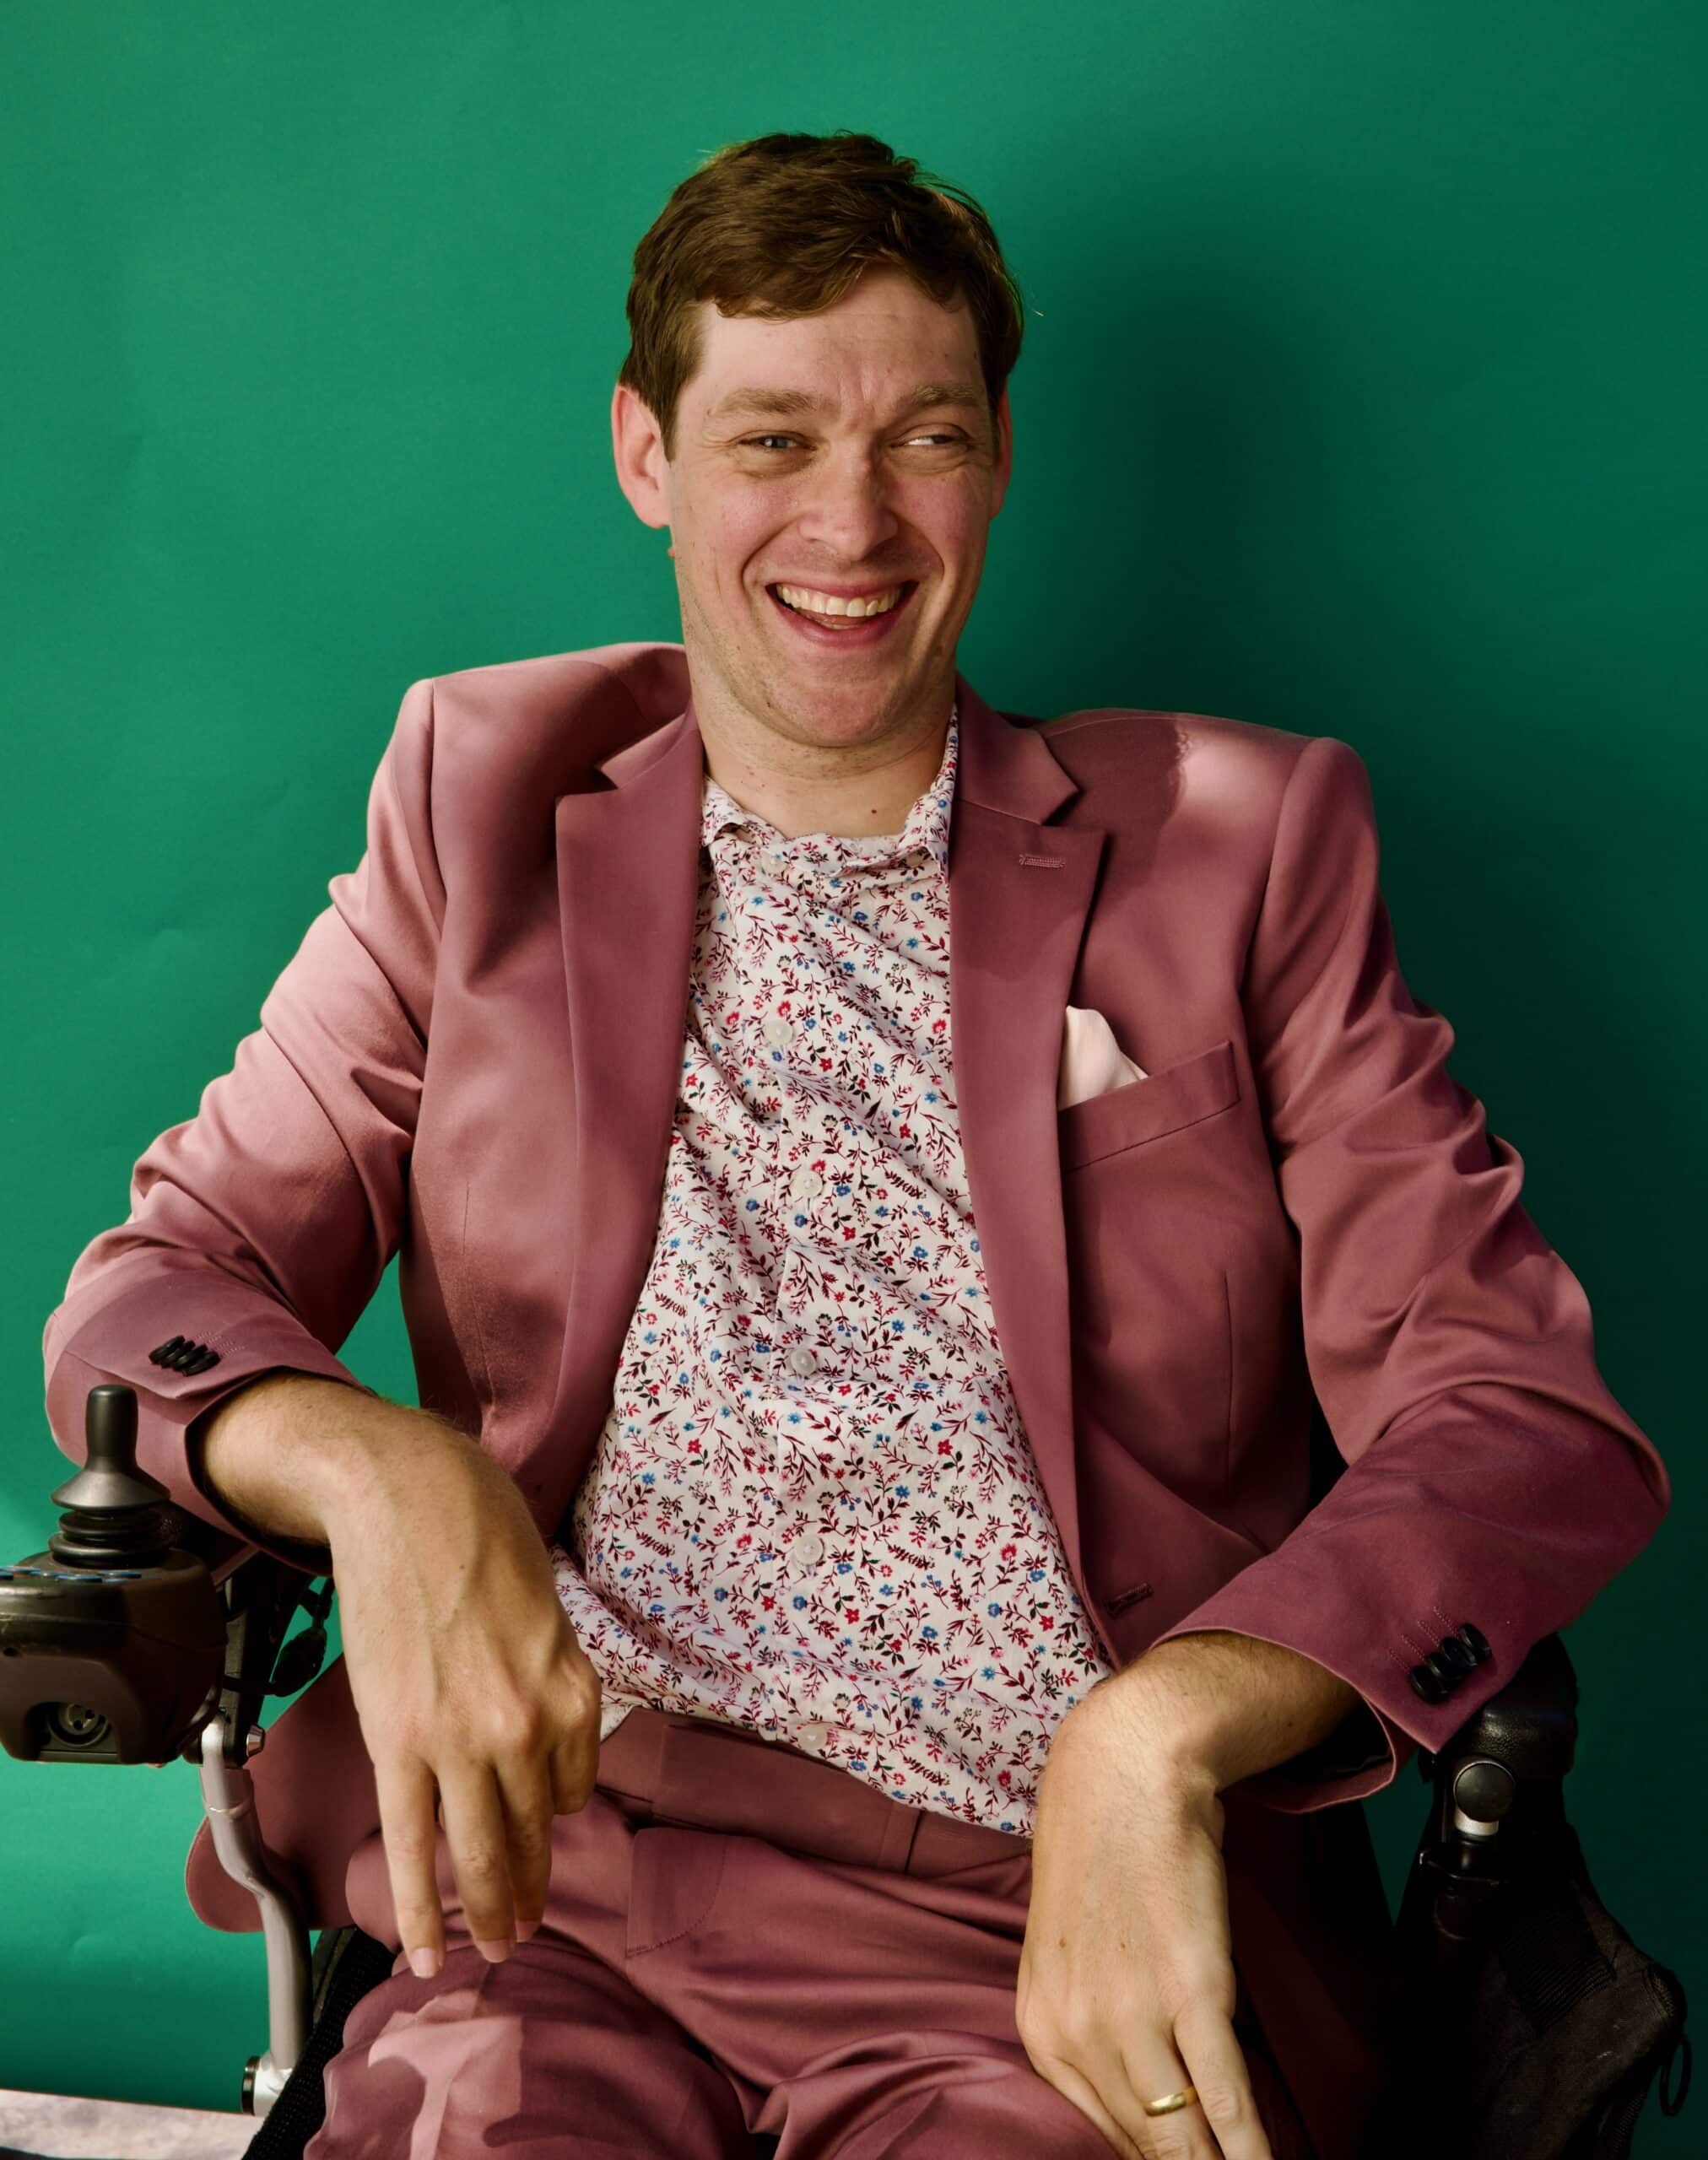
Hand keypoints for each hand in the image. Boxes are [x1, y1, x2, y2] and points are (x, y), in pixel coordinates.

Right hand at [326, 1405, 602, 1975]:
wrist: (408, 1496)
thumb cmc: (481, 1532)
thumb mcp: (546, 1605)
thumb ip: (545, 1673)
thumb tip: (534, 1726)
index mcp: (574, 1688)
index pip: (572, 1783)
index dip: (552, 1807)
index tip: (537, 1825)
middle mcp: (529, 1726)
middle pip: (531, 1832)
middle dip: (530, 1890)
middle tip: (527, 1930)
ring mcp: (463, 1742)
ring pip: (480, 1850)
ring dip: (489, 1909)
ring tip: (494, 1946)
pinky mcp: (402, 1745)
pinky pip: (413, 1843)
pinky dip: (420, 1906)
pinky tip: (425, 1950)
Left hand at [1016, 1688, 1272, 2158]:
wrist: (1123, 1776)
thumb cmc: (1106, 1859)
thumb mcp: (1074, 1957)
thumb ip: (1098, 2029)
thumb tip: (1150, 2099)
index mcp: (1044, 2032)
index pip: (1107, 2135)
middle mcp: (1077, 2036)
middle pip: (1146, 2147)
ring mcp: (1132, 2018)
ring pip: (1186, 2139)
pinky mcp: (1191, 1993)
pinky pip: (1226, 2099)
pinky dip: (1252, 2147)